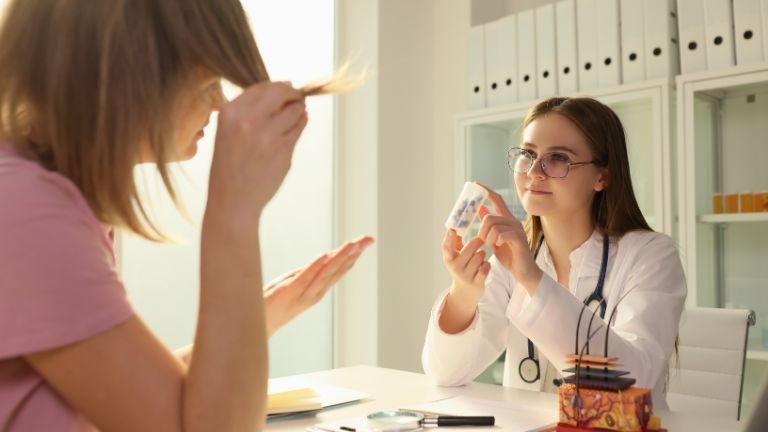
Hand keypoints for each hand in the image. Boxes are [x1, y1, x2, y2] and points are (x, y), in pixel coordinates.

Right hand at [206, 81, 306, 226]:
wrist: (233, 200)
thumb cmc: (229, 167)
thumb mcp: (226, 132)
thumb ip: (248, 111)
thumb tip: (279, 90)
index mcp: (230, 113)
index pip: (261, 86)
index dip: (277, 86)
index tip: (285, 88)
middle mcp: (248, 121)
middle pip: (281, 92)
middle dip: (292, 93)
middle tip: (297, 97)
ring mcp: (268, 135)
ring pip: (295, 109)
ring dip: (299, 108)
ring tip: (298, 111)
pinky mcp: (284, 150)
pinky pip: (299, 128)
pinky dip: (301, 122)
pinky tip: (300, 122)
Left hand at [264, 236, 374, 335]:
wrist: (254, 324)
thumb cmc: (272, 304)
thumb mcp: (294, 283)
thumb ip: (309, 272)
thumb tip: (325, 258)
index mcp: (317, 290)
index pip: (340, 269)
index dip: (354, 255)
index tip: (367, 241)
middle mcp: (315, 293)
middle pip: (338, 270)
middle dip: (354, 253)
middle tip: (369, 239)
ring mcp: (302, 294)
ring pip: (326, 272)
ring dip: (340, 257)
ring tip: (352, 243)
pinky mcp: (287, 292)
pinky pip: (305, 278)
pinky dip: (316, 266)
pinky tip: (325, 255)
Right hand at [441, 230, 489, 306]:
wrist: (464, 293)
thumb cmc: (461, 268)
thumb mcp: (455, 257)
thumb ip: (455, 242)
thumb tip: (455, 226)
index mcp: (449, 259)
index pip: (446, 247)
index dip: (449, 238)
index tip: (452, 230)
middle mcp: (455, 268)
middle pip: (470, 248)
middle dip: (477, 242)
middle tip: (481, 239)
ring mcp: (465, 276)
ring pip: (479, 256)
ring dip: (482, 254)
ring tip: (481, 256)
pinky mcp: (476, 283)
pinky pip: (485, 267)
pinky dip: (487, 265)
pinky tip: (484, 266)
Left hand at [476, 185, 541, 293]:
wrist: (523, 272)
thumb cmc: (510, 256)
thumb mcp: (495, 239)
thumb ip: (489, 225)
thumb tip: (480, 209)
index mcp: (507, 220)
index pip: (497, 199)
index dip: (486, 191)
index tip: (476, 183)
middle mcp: (513, 221)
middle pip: (489, 216)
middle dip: (481, 230)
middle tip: (484, 241)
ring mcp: (517, 229)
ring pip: (493, 225)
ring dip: (488, 238)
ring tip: (492, 246)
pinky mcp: (519, 238)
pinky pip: (500, 234)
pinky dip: (496, 241)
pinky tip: (499, 246)